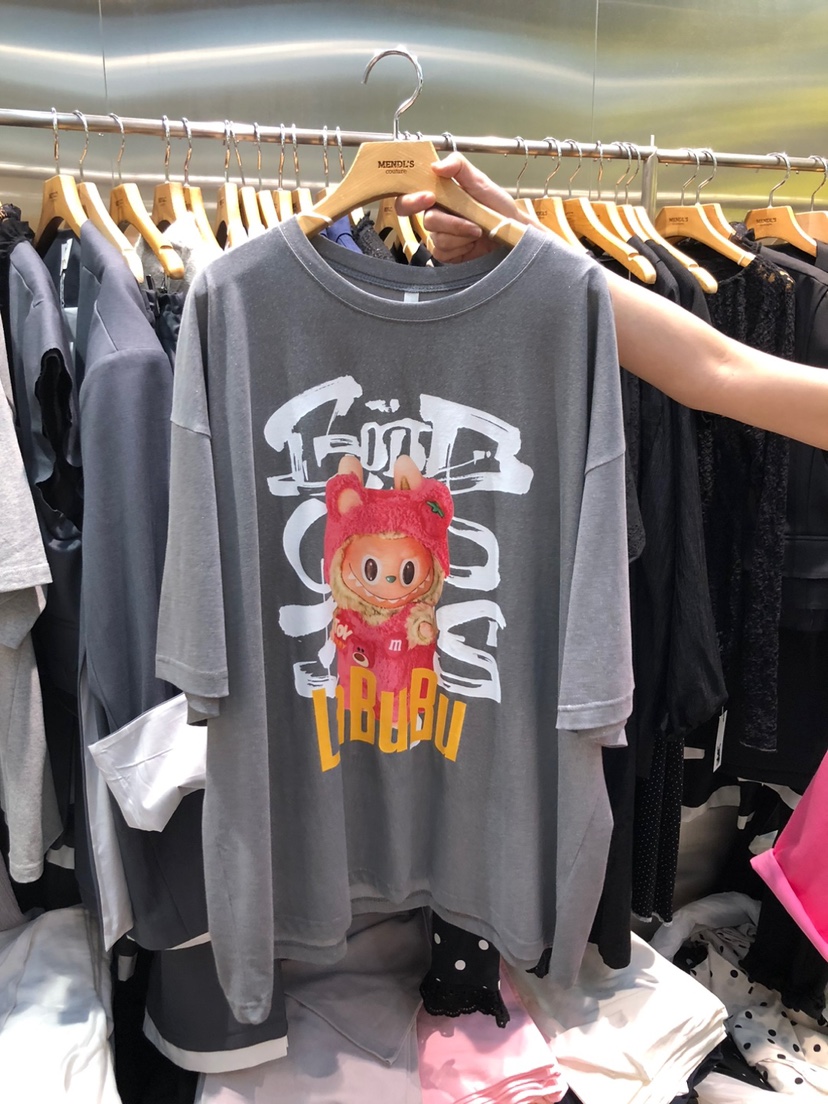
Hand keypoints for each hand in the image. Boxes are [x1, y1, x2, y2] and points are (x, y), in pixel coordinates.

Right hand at [396, 152, 541, 263]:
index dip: (411, 199)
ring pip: (437, 238)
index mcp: (439, 194)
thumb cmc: (498, 206)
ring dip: (462, 234)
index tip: (428, 197)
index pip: (411, 195)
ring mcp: (440, 235)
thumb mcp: (481, 181)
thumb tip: (436, 165)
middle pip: (426, 219)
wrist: (513, 232)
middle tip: (470, 222)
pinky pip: (443, 253)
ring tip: (478, 230)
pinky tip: (472, 243)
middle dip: (450, 222)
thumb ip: (459, 167)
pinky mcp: (446, 254)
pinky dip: (461, 248)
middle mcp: (437, 215)